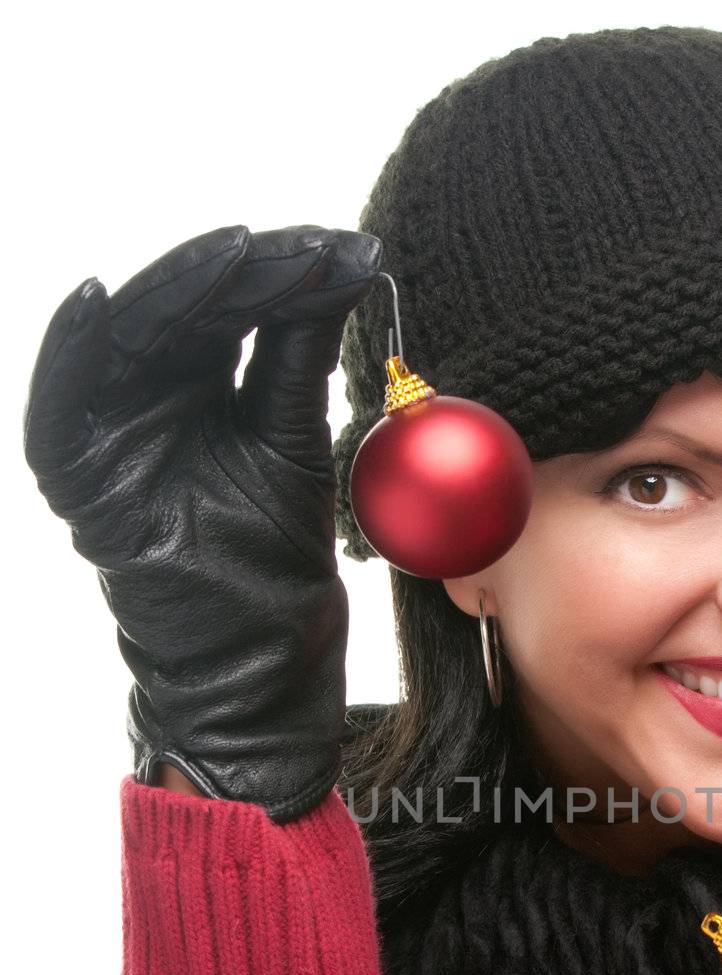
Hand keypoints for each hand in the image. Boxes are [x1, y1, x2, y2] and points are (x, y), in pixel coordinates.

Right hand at [23, 224, 384, 821]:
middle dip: (240, 274)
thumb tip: (341, 266)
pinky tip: (99, 303)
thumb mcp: (295, 440)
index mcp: (206, 385)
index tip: (342, 247)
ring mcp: (112, 427)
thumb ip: (298, 355)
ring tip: (232, 256)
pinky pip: (59, 399)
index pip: (232, 307)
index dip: (280, 272)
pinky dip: (70, 350)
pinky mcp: (78, 469)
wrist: (260, 660)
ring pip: (131, 336)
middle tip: (299, 246)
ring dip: (176, 292)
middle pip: (184, 310)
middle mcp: (154, 395)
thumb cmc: (277, 561)